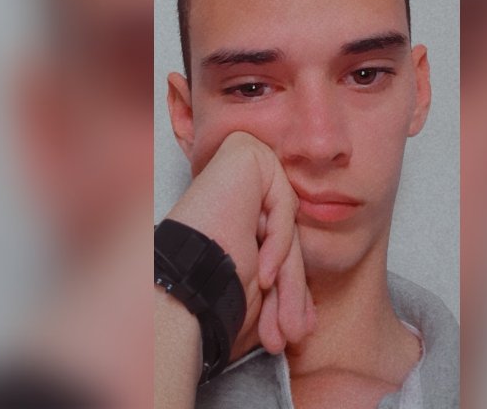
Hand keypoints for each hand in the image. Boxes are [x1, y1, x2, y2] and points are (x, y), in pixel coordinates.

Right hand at [165, 131, 315, 357]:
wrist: (176, 280)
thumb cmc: (210, 288)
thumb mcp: (258, 287)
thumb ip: (285, 285)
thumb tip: (310, 318)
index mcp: (239, 211)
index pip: (279, 245)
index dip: (289, 291)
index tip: (291, 331)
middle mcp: (243, 184)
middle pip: (284, 237)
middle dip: (290, 293)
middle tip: (293, 334)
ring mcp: (246, 165)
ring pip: (285, 225)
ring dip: (288, 281)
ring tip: (287, 326)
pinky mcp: (247, 153)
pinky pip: (281, 203)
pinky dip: (277, 242)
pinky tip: (263, 275)